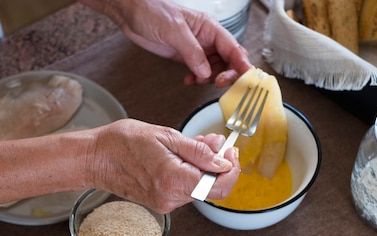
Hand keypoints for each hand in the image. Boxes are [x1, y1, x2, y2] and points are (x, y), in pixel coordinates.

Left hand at [79, 0, 251, 86]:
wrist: (132, 13)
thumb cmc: (152, 11)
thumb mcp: (174, 30)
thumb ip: (192, 52)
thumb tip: (206, 72)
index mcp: (210, 28)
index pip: (233, 48)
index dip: (241, 64)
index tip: (244, 79)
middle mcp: (207, 39)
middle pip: (229, 60)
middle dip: (228, 74)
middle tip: (218, 84)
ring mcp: (197, 48)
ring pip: (215, 69)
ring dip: (210, 79)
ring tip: (197, 80)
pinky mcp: (186, 57)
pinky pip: (200, 72)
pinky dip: (197, 79)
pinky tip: (188, 80)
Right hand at [88, 119, 239, 212]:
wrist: (95, 159)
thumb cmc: (123, 142)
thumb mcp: (165, 135)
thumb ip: (198, 150)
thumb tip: (223, 161)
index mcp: (173, 180)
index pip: (219, 186)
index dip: (232, 169)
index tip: (230, 151)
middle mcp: (171, 198)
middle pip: (212, 188)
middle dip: (218, 164)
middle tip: (212, 141)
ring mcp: (166, 204)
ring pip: (200, 188)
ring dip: (204, 167)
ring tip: (191, 144)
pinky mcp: (161, 203)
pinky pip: (185, 189)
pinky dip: (191, 173)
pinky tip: (181, 157)